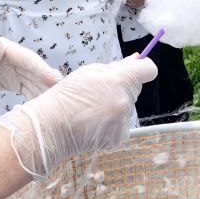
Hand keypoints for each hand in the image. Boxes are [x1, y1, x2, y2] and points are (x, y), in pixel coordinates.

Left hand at [0, 37, 60, 106]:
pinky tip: (46, 111)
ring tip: (61, 108)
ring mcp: (15, 69)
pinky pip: (29, 89)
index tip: (56, 80)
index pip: (27, 59)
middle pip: (36, 70)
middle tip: (68, 98)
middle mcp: (14, 57)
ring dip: (47, 92)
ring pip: (35, 81)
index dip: (41, 69)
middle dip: (50, 83)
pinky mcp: (13, 80)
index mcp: (4, 48)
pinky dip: (38, 98)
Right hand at [0, 56, 156, 177]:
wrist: (51, 128)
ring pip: (127, 108)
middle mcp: (124, 102)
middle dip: (122, 88)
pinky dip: (112, 123)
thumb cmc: (66, 96)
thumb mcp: (89, 72)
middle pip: (135, 89)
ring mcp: (123, 122)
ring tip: (91, 110)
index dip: (142, 68)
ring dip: (116, 106)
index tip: (135, 70)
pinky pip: (122, 124)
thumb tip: (137, 61)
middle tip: (99, 93)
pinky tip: (94, 123)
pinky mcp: (119, 137)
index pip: (149, 70)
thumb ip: (116, 67)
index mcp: (118, 81)